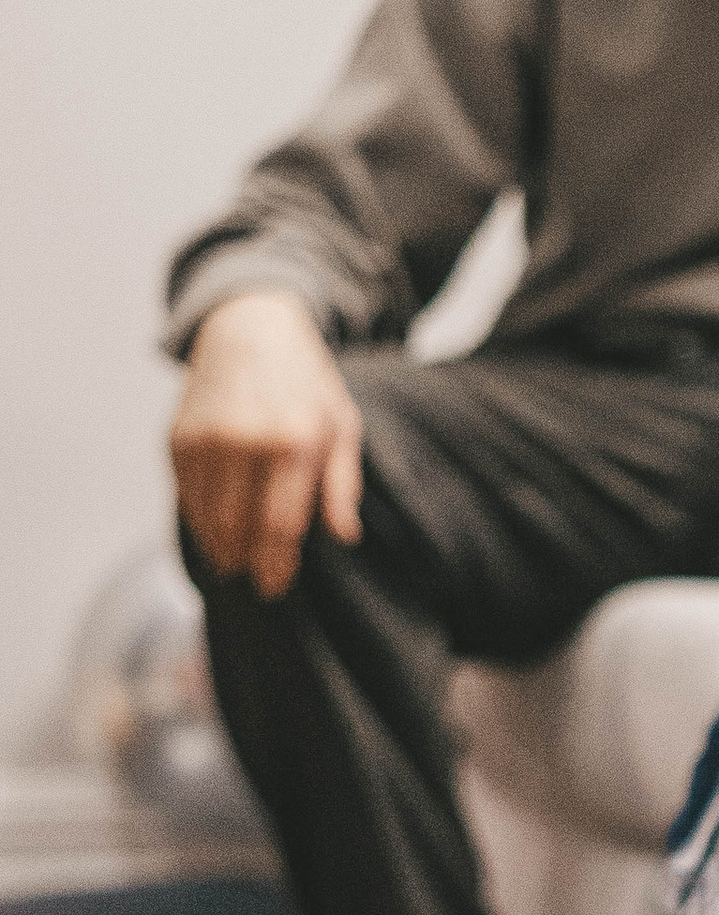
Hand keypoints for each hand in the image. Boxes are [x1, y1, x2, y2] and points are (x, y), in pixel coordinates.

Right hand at [170, 291, 363, 599]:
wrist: (250, 329)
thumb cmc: (305, 382)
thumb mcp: (341, 424)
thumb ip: (341, 483)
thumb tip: (343, 536)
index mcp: (294, 440)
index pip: (280, 523)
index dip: (277, 564)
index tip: (276, 586)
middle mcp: (245, 440)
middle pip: (240, 527)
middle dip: (248, 561)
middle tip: (258, 581)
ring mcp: (206, 439)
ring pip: (207, 517)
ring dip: (220, 547)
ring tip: (235, 561)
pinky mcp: (178, 438)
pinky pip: (186, 496)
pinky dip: (199, 520)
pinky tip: (215, 531)